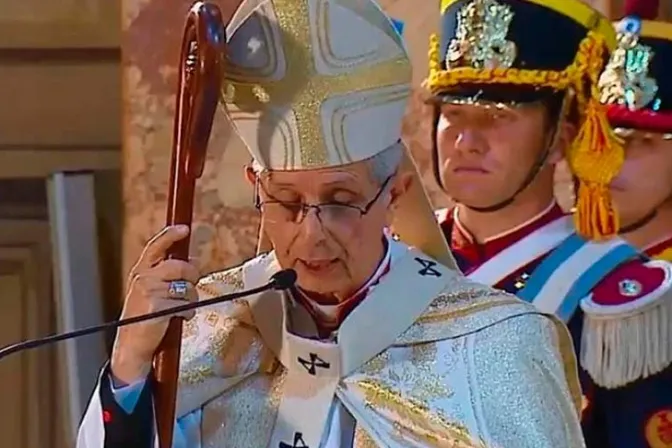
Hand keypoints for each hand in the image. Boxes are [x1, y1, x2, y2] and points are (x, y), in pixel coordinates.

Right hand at [110, 225, 199, 384]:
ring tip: (179, 309)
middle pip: (181, 266)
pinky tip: (177, 318)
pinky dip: (188, 313)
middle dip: (192, 277)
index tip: (184, 229)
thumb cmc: (145, 316)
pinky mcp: (158, 307)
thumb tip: (193, 260)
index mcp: (141, 270)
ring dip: (190, 300)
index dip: (171, 235)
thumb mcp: (150, 289)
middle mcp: (143, 278)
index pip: (156, 246)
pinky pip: (186, 305)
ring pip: (187, 288)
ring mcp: (149, 292)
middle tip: (189, 289)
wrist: (132, 345)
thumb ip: (167, 273)